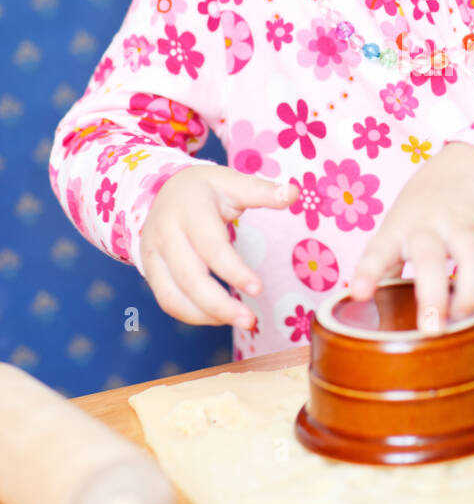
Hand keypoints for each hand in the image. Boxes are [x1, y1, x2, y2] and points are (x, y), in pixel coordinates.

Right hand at [140, 165, 297, 327]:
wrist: (163, 190)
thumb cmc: (205, 189)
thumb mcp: (232, 182)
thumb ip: (261, 191)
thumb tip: (294, 194)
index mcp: (188, 210)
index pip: (211, 246)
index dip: (234, 271)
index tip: (258, 290)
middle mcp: (165, 234)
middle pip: (189, 278)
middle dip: (220, 305)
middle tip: (250, 322)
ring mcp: (153, 255)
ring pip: (173, 296)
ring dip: (207, 316)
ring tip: (240, 322)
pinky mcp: (149, 271)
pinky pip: (168, 301)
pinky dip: (193, 315)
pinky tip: (220, 317)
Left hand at [348, 143, 473, 329]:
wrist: (466, 165)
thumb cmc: (422, 210)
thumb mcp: (397, 229)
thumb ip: (387, 266)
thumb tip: (371, 308)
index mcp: (400, 228)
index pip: (379, 249)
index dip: (368, 272)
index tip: (360, 294)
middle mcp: (431, 225)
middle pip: (431, 257)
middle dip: (432, 293)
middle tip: (432, 327)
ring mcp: (464, 226)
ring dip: (472, 292)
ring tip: (465, 317)